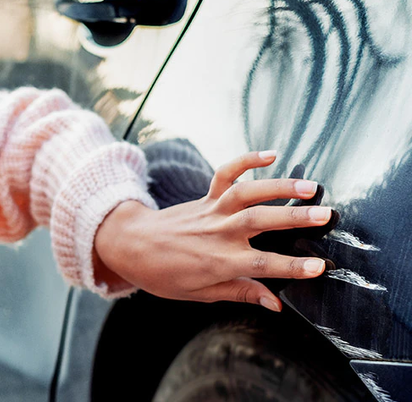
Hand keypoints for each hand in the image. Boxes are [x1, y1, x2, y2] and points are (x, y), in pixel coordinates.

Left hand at [94, 150, 328, 312]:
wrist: (130, 246)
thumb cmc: (164, 275)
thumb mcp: (200, 294)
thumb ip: (240, 293)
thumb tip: (276, 304)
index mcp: (218, 262)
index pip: (261, 265)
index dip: (292, 267)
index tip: (319, 266)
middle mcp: (218, 233)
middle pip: (260, 222)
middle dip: (294, 219)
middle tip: (326, 216)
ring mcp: (211, 211)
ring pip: (247, 194)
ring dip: (279, 187)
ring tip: (310, 186)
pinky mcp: (206, 197)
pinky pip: (225, 174)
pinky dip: (246, 160)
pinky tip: (270, 154)